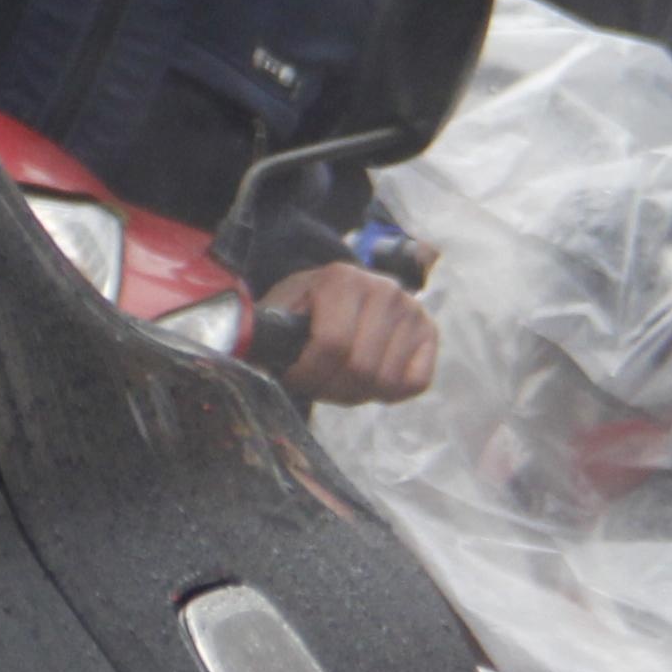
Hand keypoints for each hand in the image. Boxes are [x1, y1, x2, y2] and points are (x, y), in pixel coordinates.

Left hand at [269, 263, 437, 405]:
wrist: (338, 295)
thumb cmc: (304, 308)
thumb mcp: (280, 310)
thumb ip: (266, 329)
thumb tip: (242, 346)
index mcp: (341, 279)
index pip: (333, 345)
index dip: (309, 375)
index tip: (294, 378)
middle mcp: (384, 289)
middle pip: (361, 368)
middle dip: (332, 388)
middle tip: (318, 383)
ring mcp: (412, 310)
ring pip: (387, 381)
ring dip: (358, 392)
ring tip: (342, 378)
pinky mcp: (430, 333)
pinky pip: (415, 382)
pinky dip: (390, 392)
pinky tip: (371, 377)